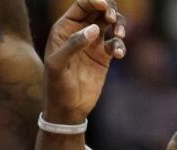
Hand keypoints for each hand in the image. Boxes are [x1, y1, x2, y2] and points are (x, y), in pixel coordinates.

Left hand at [43, 0, 125, 123]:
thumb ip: (73, 45)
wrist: (67, 110)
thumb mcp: (57, 66)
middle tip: (112, 20)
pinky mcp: (104, 56)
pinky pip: (116, 42)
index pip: (81, 5)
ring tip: (120, 34)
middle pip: (99, 9)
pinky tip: (119, 55)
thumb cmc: (56, 87)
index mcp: (64, 29)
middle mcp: (79, 32)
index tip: (104, 6)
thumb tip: (94, 29)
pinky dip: (120, 45)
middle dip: (109, 9)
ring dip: (119, 23)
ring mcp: (93, 43)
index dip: (94, 1)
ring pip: (111, 22)